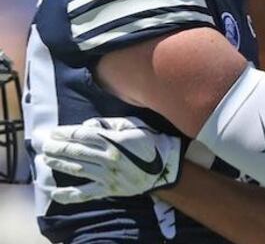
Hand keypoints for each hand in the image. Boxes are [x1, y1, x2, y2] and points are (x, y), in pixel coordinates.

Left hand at [42, 117, 181, 203]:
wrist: (165, 167)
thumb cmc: (149, 142)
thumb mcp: (133, 125)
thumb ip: (109, 123)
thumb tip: (88, 125)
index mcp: (113, 140)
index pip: (83, 135)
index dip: (65, 133)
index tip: (53, 132)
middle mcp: (108, 157)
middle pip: (76, 151)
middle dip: (58, 147)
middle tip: (45, 145)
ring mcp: (107, 175)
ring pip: (78, 169)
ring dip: (60, 164)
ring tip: (46, 160)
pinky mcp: (109, 189)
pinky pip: (86, 193)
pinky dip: (70, 195)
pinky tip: (56, 193)